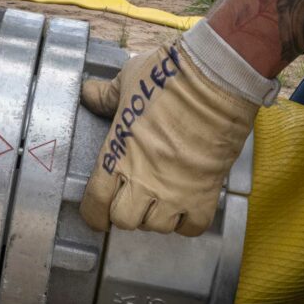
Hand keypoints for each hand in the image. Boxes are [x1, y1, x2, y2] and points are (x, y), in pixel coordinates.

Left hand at [77, 24, 271, 235]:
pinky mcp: (204, 193)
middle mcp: (143, 179)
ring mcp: (174, 190)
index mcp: (117, 154)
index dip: (94, 212)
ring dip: (158, 215)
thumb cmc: (169, 76)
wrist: (215, 79)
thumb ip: (106, 96)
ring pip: (158, 226)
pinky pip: (192, 227)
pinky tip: (187, 202)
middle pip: (124, 221)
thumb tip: (88, 93)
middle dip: (126, 212)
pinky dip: (188, 220)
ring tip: (162, 197)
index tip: (98, 210)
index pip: (95, 203)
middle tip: (133, 198)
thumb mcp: (128, 80)